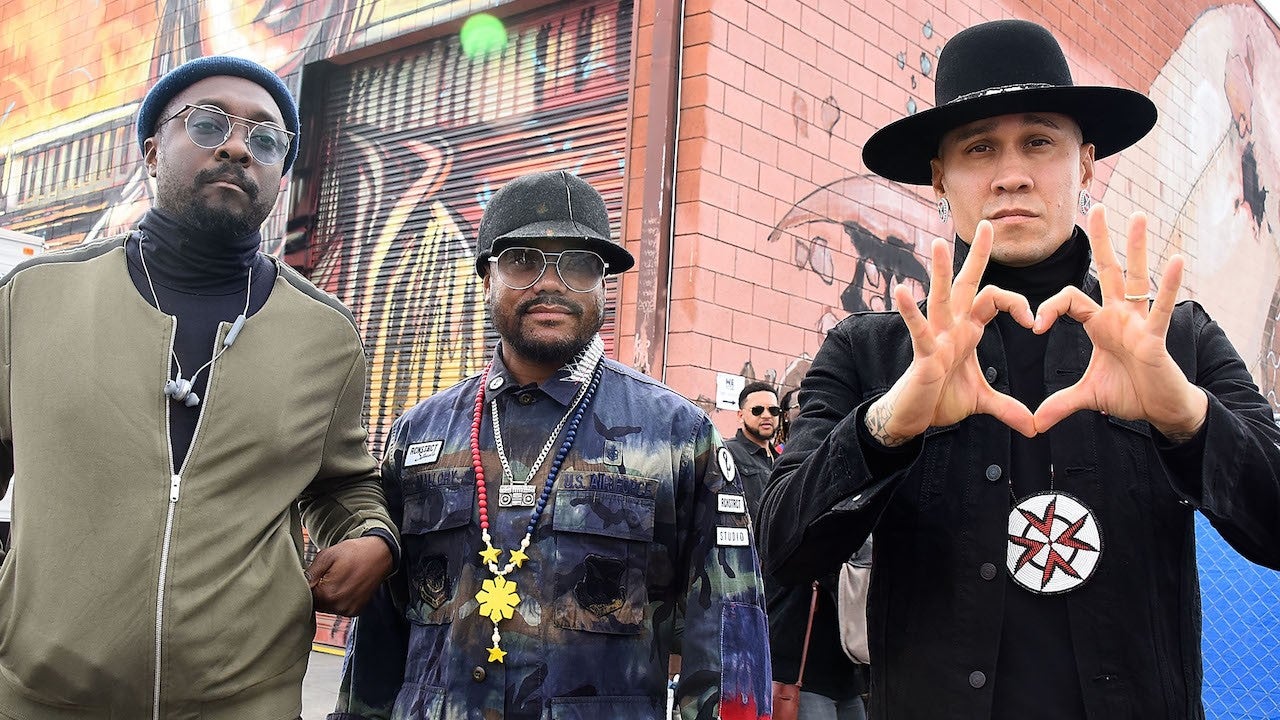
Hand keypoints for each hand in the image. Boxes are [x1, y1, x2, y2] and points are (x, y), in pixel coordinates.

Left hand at [306, 535, 393, 616]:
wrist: (380, 554)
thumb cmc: (353, 552)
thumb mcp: (327, 556)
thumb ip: (310, 574)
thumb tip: (297, 585)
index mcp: (328, 594)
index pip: (305, 598)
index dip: (306, 586)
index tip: (313, 576)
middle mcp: (339, 606)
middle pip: (316, 604)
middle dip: (317, 592)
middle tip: (326, 575)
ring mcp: (348, 610)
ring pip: (327, 607)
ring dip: (328, 597)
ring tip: (337, 579)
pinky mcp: (356, 611)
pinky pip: (339, 608)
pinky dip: (339, 599)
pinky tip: (345, 586)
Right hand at [865, 220, 1036, 445]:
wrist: (915, 417)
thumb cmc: (941, 399)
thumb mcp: (982, 401)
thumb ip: (1008, 408)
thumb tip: (1034, 427)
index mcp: (967, 330)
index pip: (994, 300)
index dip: (1017, 303)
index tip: (1034, 321)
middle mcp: (951, 326)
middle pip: (966, 283)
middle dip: (977, 255)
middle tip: (987, 222)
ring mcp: (935, 337)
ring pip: (940, 298)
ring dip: (939, 271)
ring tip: (938, 244)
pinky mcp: (923, 353)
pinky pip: (918, 329)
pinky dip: (910, 310)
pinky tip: (902, 290)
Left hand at [1032, 205, 1207, 438]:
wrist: (1160, 410)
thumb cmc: (1130, 394)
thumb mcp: (1088, 396)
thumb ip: (1060, 404)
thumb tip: (1034, 423)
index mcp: (1101, 323)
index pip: (1070, 299)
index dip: (1050, 307)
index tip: (1034, 326)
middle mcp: (1120, 314)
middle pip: (1108, 270)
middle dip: (1102, 240)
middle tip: (1096, 207)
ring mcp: (1139, 322)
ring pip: (1135, 278)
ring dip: (1137, 247)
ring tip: (1138, 216)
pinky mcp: (1155, 336)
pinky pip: (1160, 307)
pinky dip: (1168, 285)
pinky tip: (1176, 259)